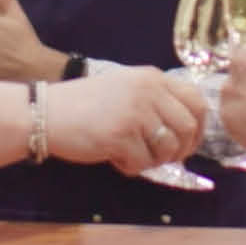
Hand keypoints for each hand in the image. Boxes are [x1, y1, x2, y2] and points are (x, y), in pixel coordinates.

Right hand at [35, 66, 208, 173]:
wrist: (45, 112)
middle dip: (181, 150)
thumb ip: (155, 100)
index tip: (189, 142)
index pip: (196, 101)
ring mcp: (136, 112)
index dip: (199, 127)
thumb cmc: (84, 105)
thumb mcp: (125, 89)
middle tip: (164, 159)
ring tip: (132, 155)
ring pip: (168, 149)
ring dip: (153, 160)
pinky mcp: (121, 135)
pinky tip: (113, 158)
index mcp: (152, 77)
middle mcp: (148, 91)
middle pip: (188, 127)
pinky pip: (143, 163)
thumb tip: (187, 130)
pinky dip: (130, 167)